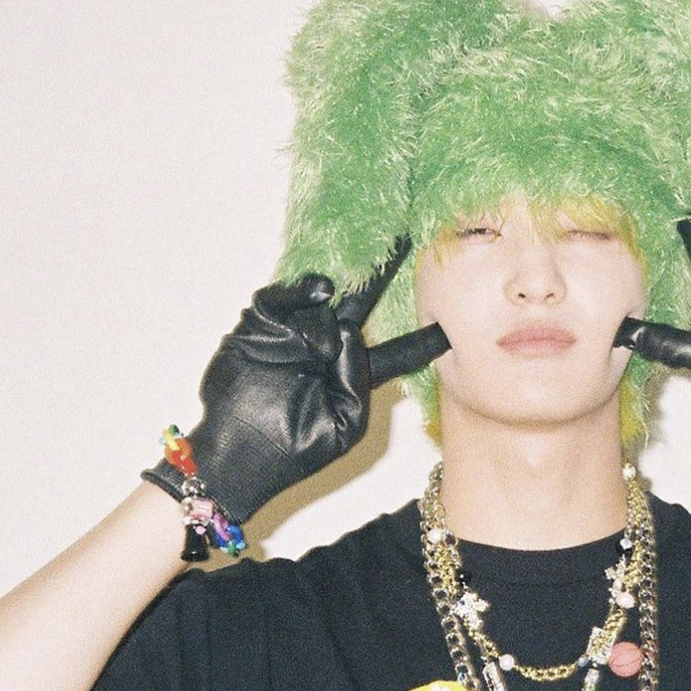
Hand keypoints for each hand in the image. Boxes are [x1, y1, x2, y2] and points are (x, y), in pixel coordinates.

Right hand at [147, 237, 447, 522]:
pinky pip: (283, 298)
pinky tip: (321, 290)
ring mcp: (294, 332)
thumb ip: (359, 382)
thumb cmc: (291, 451)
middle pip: (361, 304)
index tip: (452, 323)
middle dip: (382, 272)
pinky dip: (300, 289)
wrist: (237, 457)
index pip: (395, 351)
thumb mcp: (343, 425)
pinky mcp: (261, 326)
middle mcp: (326, 345)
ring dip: (340, 289)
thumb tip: (350, 332)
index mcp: (352, 373)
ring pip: (322, 298)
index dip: (422, 339)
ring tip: (350, 287)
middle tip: (408, 234)